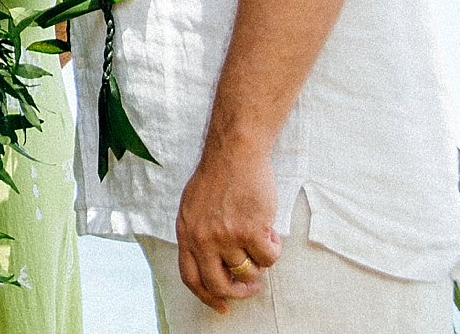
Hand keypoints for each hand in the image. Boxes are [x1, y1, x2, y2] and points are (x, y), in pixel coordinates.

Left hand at [176, 142, 281, 311]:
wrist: (234, 153)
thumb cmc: (217, 177)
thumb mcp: (192, 208)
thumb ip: (198, 235)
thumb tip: (213, 265)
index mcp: (186, 233)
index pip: (191, 277)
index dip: (207, 296)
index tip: (221, 306)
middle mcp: (203, 238)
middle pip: (219, 284)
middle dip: (239, 291)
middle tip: (252, 284)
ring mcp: (226, 236)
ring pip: (250, 271)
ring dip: (260, 261)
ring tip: (260, 238)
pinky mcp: (250, 230)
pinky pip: (269, 258)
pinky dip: (273, 248)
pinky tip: (268, 229)